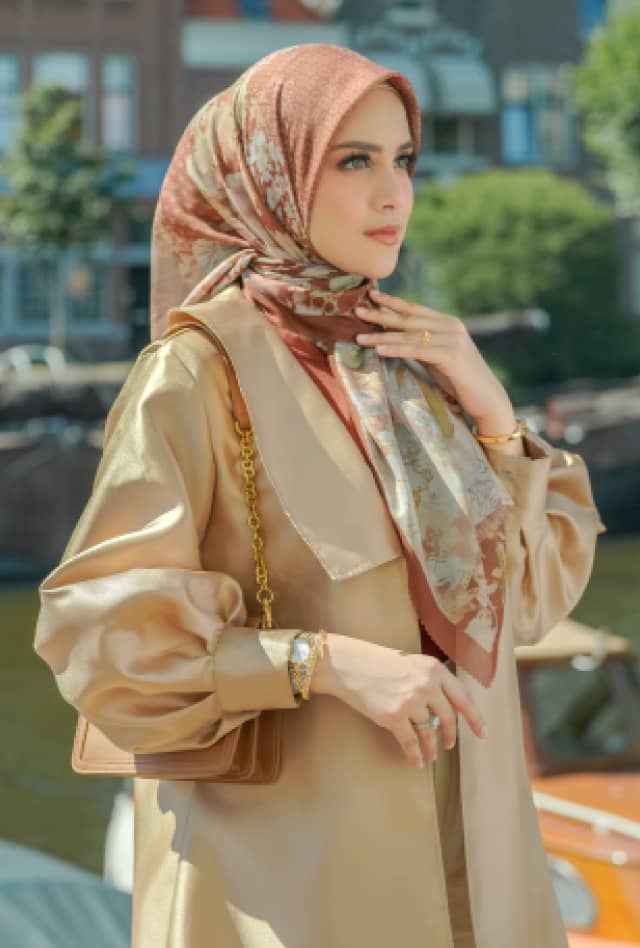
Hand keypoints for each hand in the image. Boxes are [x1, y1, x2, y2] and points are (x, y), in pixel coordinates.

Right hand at [310, 633, 486, 767]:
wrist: (351, 665)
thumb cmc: (381, 664)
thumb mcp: (413, 664)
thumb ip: (433, 680)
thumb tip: (449, 706)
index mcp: (434, 669)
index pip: (463, 697)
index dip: (475, 718)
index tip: (483, 734)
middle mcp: (426, 685)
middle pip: (447, 717)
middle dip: (450, 735)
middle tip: (449, 744)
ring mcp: (410, 701)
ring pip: (428, 732)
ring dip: (431, 747)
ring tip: (430, 756)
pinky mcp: (394, 716)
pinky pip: (410, 742)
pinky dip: (415, 755)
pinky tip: (417, 762)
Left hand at [355, 288, 519, 438]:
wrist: (487, 399)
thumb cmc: (461, 382)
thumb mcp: (438, 358)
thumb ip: (422, 345)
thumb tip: (395, 339)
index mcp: (448, 323)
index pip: (415, 309)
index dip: (393, 302)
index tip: (372, 295)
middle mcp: (451, 326)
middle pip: (409, 318)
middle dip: (382, 314)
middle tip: (358, 310)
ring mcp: (453, 339)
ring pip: (410, 335)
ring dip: (383, 336)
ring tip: (360, 337)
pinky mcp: (451, 355)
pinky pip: (417, 350)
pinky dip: (397, 349)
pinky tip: (380, 349)